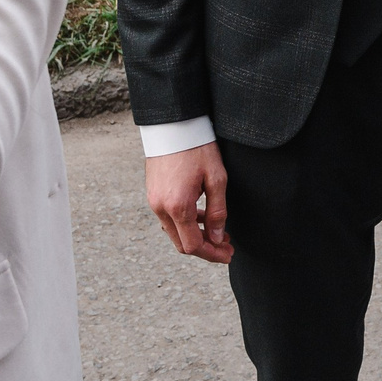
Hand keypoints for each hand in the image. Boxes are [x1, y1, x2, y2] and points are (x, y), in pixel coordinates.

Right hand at [145, 142, 231, 263]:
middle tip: (226, 246)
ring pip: (175, 232)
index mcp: (177, 207)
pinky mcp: (153, 194)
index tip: (228, 254)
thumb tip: (216, 238)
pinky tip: (202, 217)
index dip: (212, 254)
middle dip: (205, 249)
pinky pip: (169, 218)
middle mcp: (161, 208)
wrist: (173, 125)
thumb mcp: (216, 179)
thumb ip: (218, 212)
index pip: (193, 245)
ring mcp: (154, 201)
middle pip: (182, 244)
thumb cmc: (197, 148)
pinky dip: (185, 224)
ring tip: (218, 232)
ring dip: (196, 236)